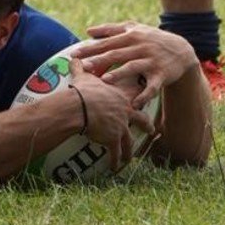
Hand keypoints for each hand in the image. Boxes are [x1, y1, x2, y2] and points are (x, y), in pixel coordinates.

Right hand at [67, 58, 151, 172]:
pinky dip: (115, 161)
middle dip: (146, 125)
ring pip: (130, 141)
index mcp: (120, 96)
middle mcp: (125, 112)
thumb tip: (73, 57)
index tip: (145, 96)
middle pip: (140, 119)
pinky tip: (114, 168)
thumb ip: (81, 67)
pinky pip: (116, 153)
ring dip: (130, 150)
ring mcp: (121, 126)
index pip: (135, 94)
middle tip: (151, 128)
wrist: (80, 106)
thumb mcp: (83, 76)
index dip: (141, 95)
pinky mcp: (114, 139)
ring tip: (130, 158)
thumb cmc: (82, 91)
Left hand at [72, 21, 197, 111]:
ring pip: (133, 67)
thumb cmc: (152, 40)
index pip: (108, 42)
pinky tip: (134, 104)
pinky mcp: (161, 75)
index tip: (75, 54)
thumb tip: (88, 31)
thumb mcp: (135, 30)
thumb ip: (111, 29)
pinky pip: (152, 87)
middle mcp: (141, 47)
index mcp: (132, 36)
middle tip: (84, 66)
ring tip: (105, 80)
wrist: (182, 50)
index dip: (91, 48)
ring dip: (119, 74)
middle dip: (100, 59)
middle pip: (117, 54)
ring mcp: (151, 61)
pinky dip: (144, 95)